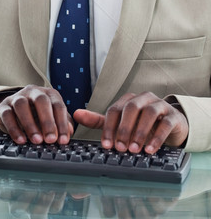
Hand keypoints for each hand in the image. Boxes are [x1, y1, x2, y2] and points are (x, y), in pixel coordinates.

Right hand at [0, 85, 73, 144]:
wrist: (14, 111)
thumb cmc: (37, 115)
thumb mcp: (52, 118)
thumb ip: (62, 123)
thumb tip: (69, 132)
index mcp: (48, 94)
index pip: (58, 105)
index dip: (61, 123)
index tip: (63, 140)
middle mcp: (33, 92)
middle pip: (41, 100)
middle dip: (47, 121)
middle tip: (50, 139)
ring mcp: (17, 97)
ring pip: (22, 105)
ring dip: (30, 124)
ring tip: (36, 141)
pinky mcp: (3, 106)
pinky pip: (7, 115)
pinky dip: (14, 128)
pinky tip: (21, 140)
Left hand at [73, 91, 188, 153]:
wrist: (171, 124)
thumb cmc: (141, 123)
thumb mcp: (120, 123)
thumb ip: (99, 120)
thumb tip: (75, 114)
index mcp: (128, 100)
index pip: (114, 110)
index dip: (109, 127)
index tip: (106, 145)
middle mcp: (143, 99)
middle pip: (130, 108)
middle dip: (124, 129)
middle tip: (120, 147)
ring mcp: (159, 105)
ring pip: (148, 113)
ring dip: (140, 132)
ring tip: (135, 149)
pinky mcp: (172, 116)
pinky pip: (165, 123)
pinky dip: (157, 136)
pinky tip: (150, 149)